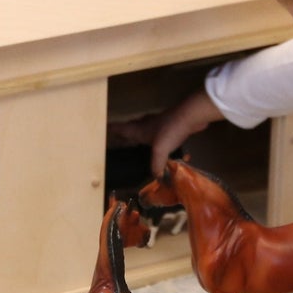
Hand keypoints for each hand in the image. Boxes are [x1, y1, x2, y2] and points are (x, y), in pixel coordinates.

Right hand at [107, 91, 225, 176]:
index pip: (118, 128)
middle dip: (123, 136)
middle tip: (117, 143)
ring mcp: (157, 125)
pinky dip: (158, 142)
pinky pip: (160, 136)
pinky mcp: (169, 127)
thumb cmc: (170, 130)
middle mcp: (144, 125)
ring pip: (144, 132)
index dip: (109, 130)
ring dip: (140, 138)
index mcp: (137, 129)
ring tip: (138, 147)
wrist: (191, 115)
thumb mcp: (160, 150)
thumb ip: (156, 165)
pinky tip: (165, 149)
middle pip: (129, 129)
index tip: (101, 132)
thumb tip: (156, 177)